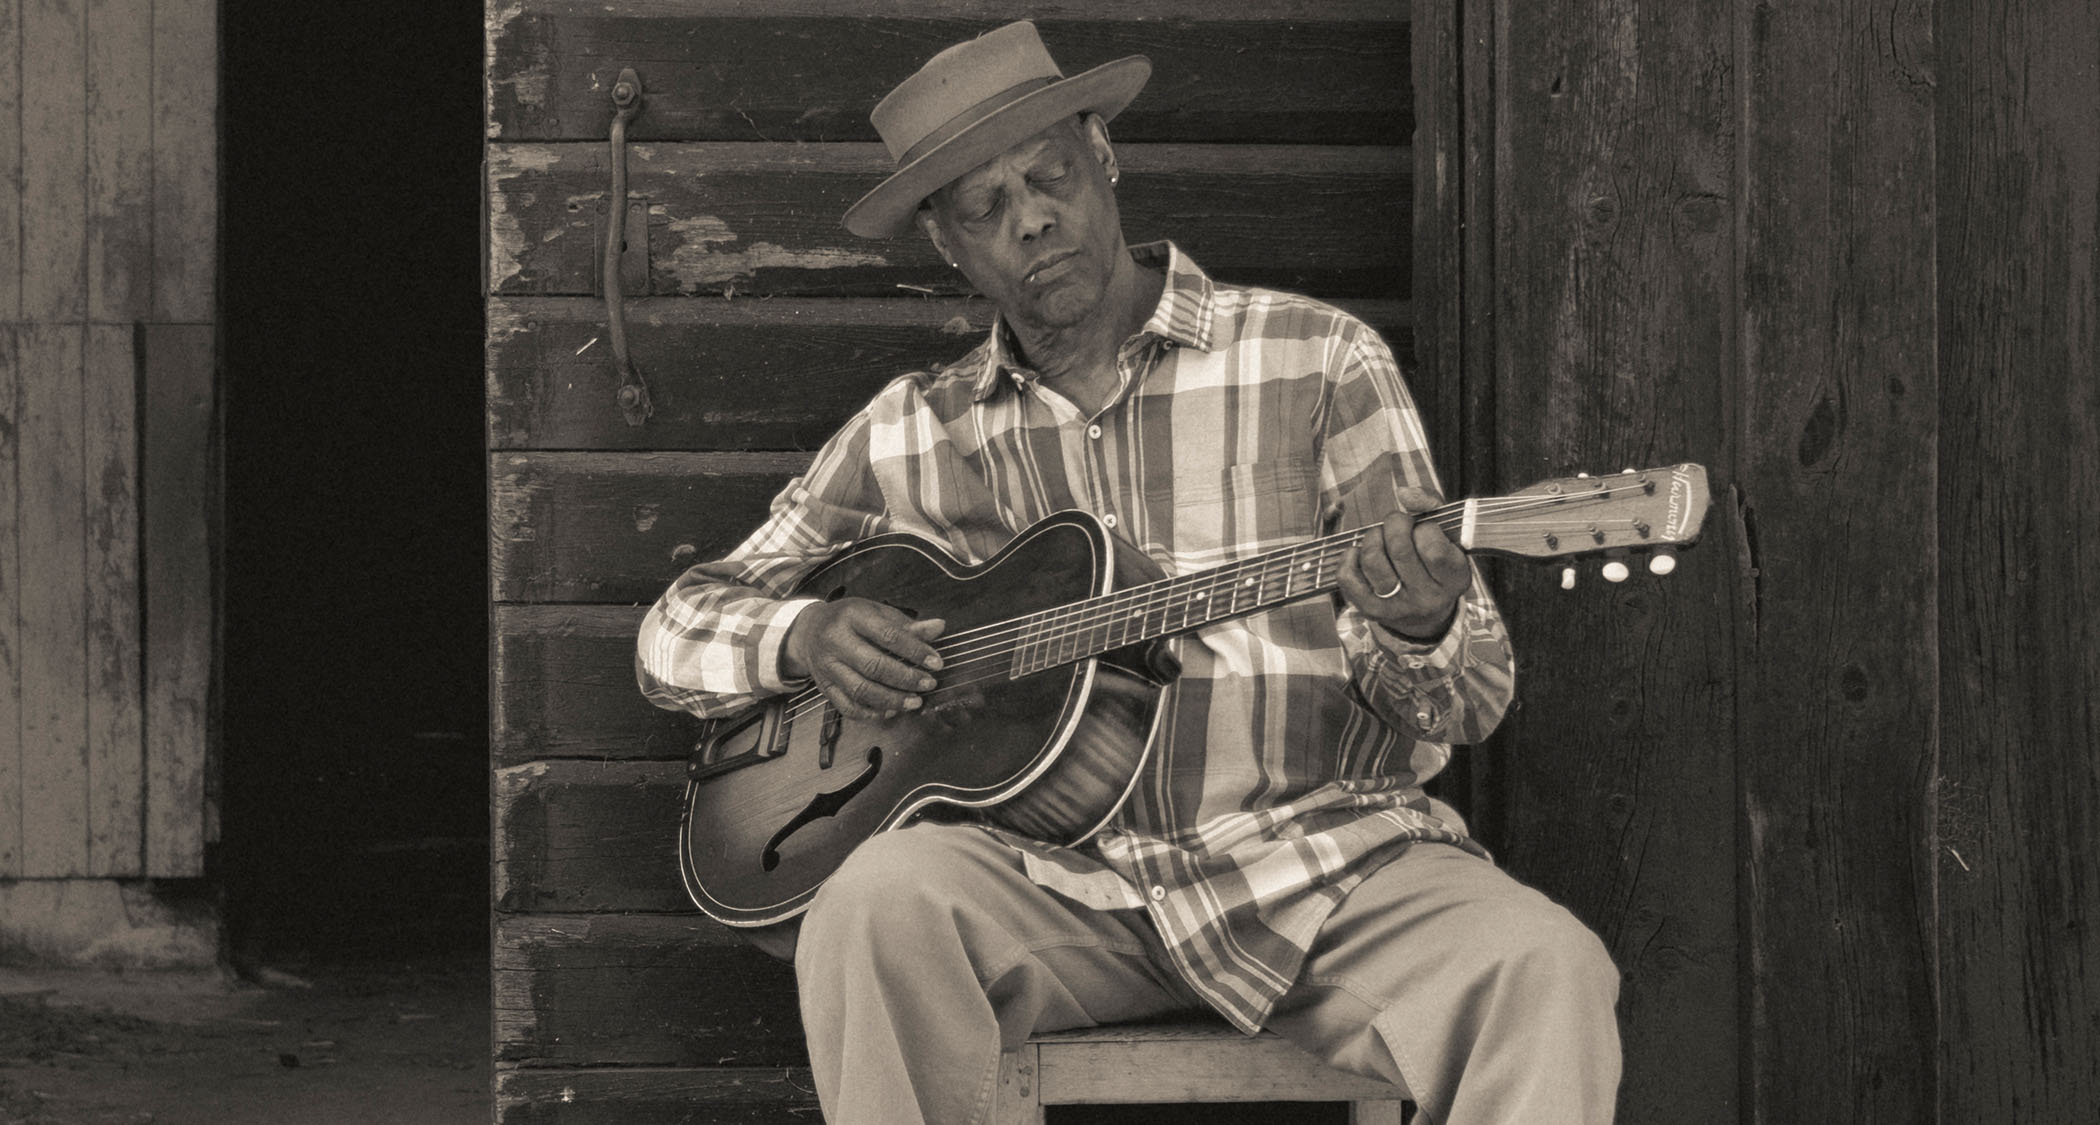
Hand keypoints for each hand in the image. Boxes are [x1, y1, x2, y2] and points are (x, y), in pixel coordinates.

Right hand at [781, 599, 945, 720]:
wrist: (809, 631)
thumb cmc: (850, 620)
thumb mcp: (878, 613)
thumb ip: (908, 625)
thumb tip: (938, 627)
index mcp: (852, 616)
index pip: (888, 635)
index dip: (915, 651)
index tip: (936, 663)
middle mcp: (836, 640)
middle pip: (873, 665)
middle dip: (906, 678)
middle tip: (928, 684)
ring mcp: (827, 666)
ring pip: (861, 690)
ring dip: (892, 700)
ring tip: (915, 701)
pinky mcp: (824, 687)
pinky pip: (848, 706)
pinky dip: (872, 713)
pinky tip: (891, 711)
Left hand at [1338, 487, 1470, 641]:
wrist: (1426, 616)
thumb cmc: (1435, 564)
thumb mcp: (1448, 536)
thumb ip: (1432, 505)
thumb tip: (1404, 493)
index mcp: (1453, 579)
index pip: (1433, 547)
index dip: (1424, 528)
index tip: (1424, 529)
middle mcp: (1426, 597)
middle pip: (1399, 549)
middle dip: (1395, 524)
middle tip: (1398, 524)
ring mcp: (1396, 606)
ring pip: (1373, 560)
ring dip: (1373, 538)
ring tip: (1380, 537)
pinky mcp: (1370, 610)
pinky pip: (1348, 578)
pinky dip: (1349, 558)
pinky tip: (1360, 553)